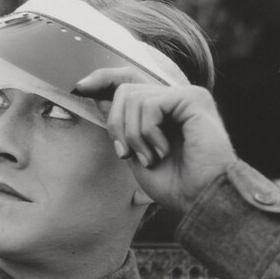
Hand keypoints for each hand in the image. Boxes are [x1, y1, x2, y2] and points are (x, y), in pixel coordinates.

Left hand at [73, 67, 236, 213]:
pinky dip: (148, 132)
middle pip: (124, 90)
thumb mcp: (135, 151)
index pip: (129, 80)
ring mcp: (186, 95)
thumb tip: (97, 96)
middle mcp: (175, 97)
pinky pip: (151, 104)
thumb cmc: (173, 183)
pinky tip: (162, 150)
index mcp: (163, 109)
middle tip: (126, 154)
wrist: (200, 199)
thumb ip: (121, 124)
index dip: (103, 79)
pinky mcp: (193, 99)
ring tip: (150, 157)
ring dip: (133, 135)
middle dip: (116, 125)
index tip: (78, 88)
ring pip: (133, 98)